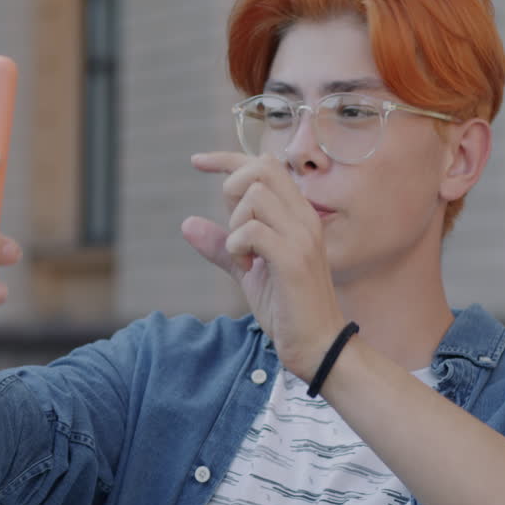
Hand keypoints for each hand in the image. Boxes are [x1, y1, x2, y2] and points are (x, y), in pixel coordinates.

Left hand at [185, 151, 345, 378]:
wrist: (317, 346)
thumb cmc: (286, 308)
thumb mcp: (248, 271)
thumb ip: (221, 246)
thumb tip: (187, 223)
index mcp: (297, 215)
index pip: (265, 164)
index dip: (226, 158)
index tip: (197, 162)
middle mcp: (304, 217)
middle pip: (261, 167)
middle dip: (232, 190)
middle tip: (232, 228)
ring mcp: (301, 236)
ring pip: (254, 195)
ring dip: (235, 224)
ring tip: (243, 256)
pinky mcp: (293, 259)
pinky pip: (252, 230)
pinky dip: (236, 246)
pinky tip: (245, 267)